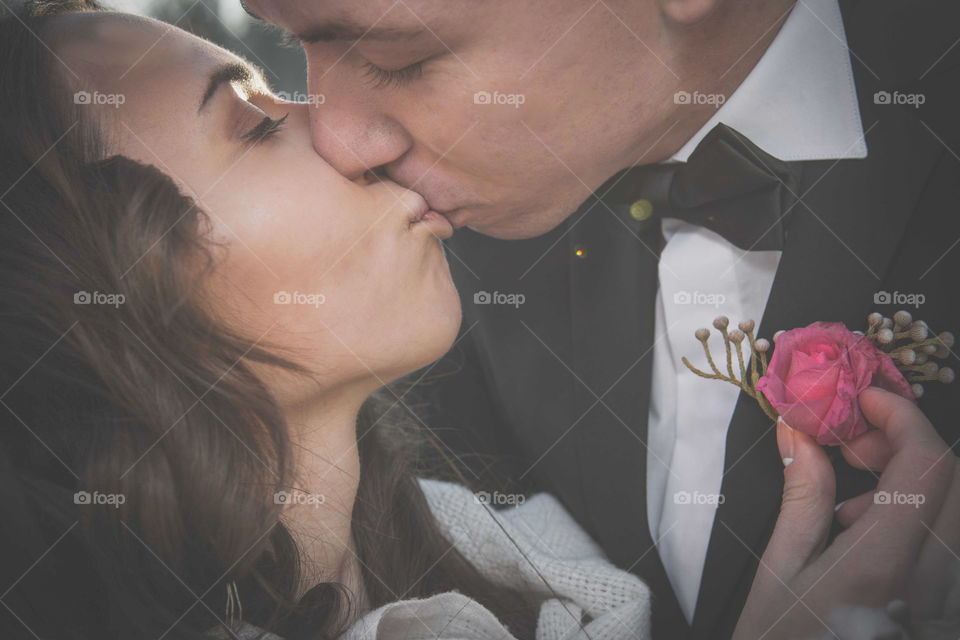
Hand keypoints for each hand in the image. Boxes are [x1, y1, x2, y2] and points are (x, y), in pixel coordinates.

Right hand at [732, 386, 957, 639]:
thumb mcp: (776, 570)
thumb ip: (801, 496)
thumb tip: (801, 432)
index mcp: (881, 565)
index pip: (927, 465)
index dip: (901, 416)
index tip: (862, 398)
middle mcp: (930, 583)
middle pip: (955, 481)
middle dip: (907, 441)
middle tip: (850, 440)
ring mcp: (942, 600)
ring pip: (956, 512)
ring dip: (915, 477)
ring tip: (851, 486)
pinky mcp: (938, 609)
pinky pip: (946, 544)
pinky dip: (916, 513)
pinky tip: (864, 526)